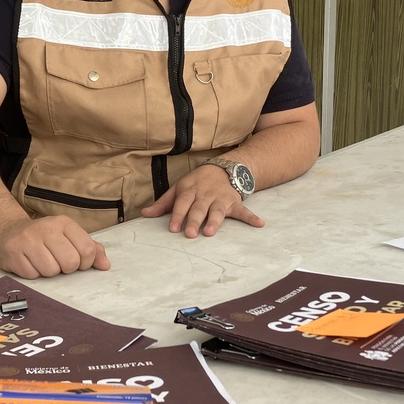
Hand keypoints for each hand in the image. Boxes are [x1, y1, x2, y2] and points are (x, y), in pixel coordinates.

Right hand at [0, 215, 110, 278]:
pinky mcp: (12, 253)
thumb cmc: (43, 238)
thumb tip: (106, 265)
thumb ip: (90, 249)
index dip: (85, 263)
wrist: (7, 232)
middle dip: (65, 268)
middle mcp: (46, 228)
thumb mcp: (68, 237)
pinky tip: (28, 263)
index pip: (88, 250)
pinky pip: (32, 275)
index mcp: (64, 223)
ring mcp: (27, 240)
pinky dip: (32, 274)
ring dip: (48, 272)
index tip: (76, 261)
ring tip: (41, 261)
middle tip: (56, 261)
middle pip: (70, 263)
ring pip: (51, 271)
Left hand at [140, 165, 264, 237]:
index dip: (177, 215)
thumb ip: (163, 203)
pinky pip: (243, 211)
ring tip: (210, 232)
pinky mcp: (234, 203)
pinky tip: (260, 224)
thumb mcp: (178, 189)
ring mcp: (221, 199)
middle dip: (194, 220)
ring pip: (217, 211)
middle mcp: (205, 195)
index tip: (173, 228)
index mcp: (189, 191)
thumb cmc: (196, 183)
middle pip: (199, 208)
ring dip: (215, 221)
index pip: (181, 203)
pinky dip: (252, 218)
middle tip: (190, 234)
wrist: (222, 169)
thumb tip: (144, 213)